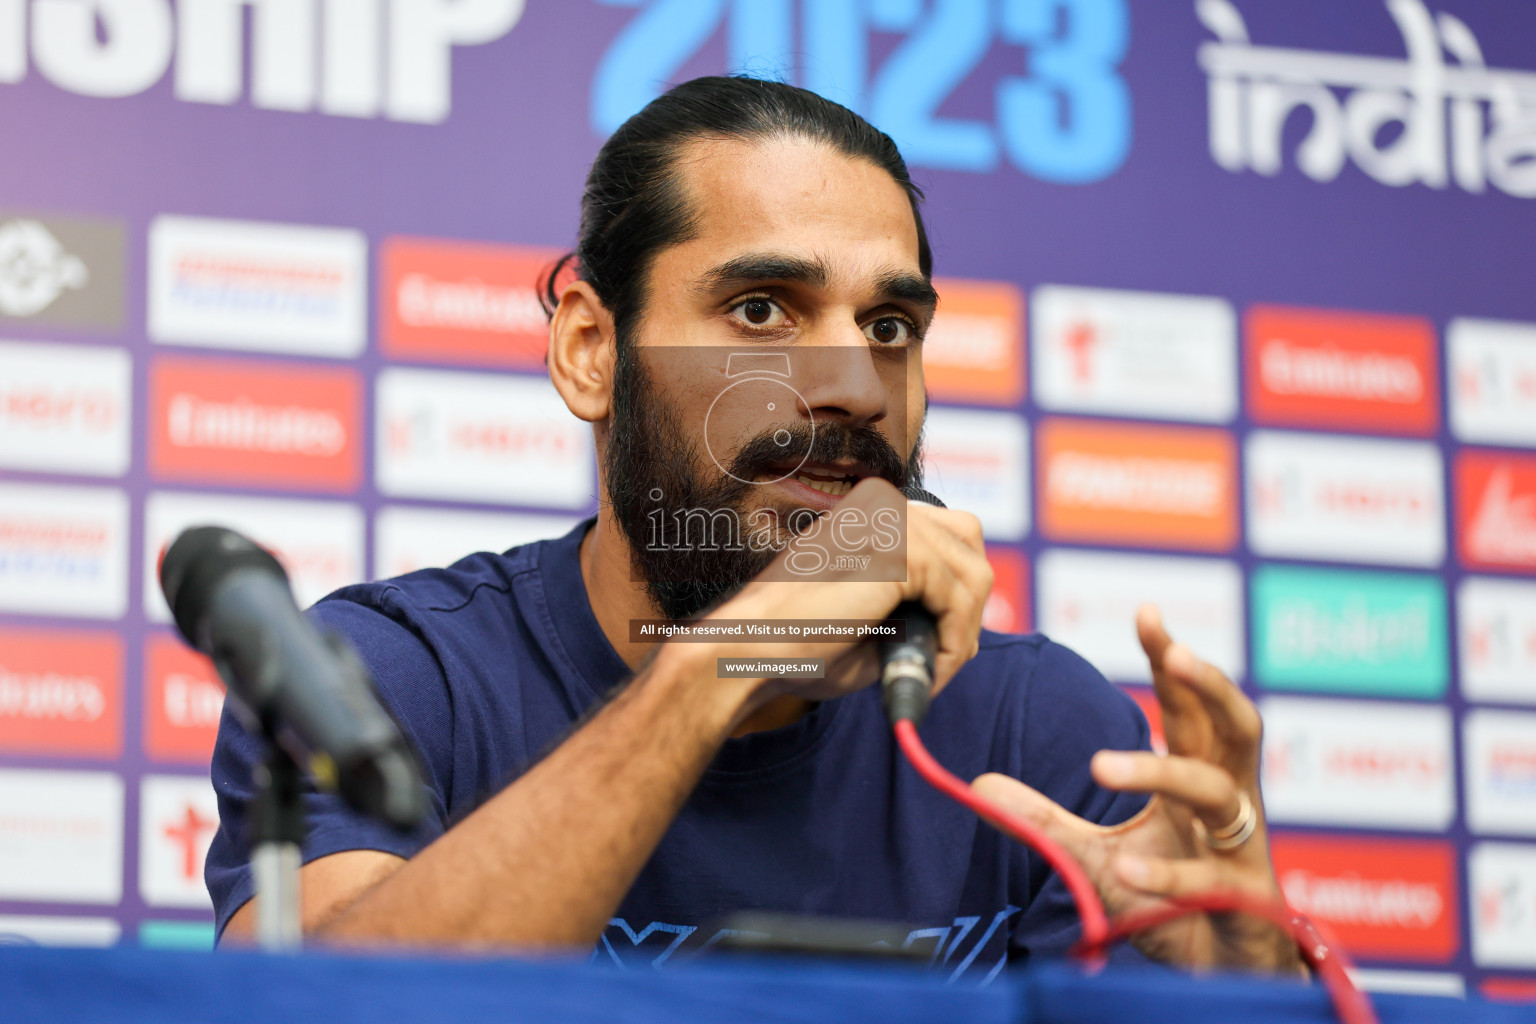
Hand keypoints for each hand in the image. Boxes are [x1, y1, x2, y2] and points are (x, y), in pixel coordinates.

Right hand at [705, 477, 992, 704]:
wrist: (752, 648)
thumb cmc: (801, 642)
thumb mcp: (873, 613)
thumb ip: (918, 605)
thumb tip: (970, 625)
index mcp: (873, 510)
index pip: (950, 536)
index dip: (956, 592)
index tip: (944, 644)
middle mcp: (885, 503)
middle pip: (970, 544)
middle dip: (969, 605)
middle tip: (946, 655)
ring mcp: (892, 521)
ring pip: (972, 575)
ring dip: (963, 631)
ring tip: (934, 671)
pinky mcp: (898, 551)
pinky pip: (957, 600)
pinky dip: (953, 642)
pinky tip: (928, 669)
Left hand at [971, 605, 1303, 974]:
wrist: (1222, 974)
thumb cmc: (1172, 901)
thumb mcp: (1099, 855)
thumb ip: (1046, 819)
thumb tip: (980, 786)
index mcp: (1201, 778)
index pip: (1191, 706)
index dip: (1172, 659)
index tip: (1147, 611)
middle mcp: (1229, 802)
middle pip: (1236, 726)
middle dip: (1209, 684)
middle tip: (1174, 652)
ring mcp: (1241, 849)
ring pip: (1215, 792)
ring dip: (1161, 770)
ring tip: (1103, 765)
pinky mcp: (1241, 900)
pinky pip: (1206, 879)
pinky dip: (1165, 871)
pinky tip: (1126, 867)